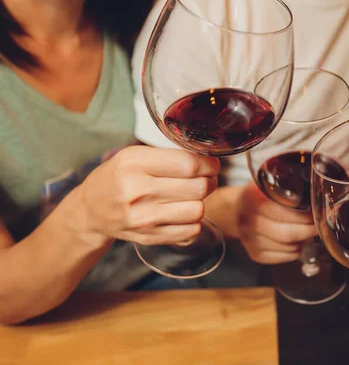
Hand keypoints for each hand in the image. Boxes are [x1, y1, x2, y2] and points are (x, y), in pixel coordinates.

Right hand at [76, 146, 219, 245]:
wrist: (91, 211)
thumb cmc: (117, 178)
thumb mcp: (133, 156)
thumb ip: (168, 156)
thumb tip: (207, 160)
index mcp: (134, 164)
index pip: (188, 164)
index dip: (208, 164)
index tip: (212, 164)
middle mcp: (137, 191)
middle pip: (198, 188)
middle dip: (209, 181)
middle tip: (206, 179)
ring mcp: (143, 218)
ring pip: (198, 210)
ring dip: (201, 202)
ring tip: (192, 196)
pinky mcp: (149, 237)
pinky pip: (191, 230)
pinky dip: (193, 221)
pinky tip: (182, 212)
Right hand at [236, 182, 316, 263]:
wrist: (238, 210)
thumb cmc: (260, 197)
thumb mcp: (269, 186)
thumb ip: (287, 189)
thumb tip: (314, 198)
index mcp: (252, 199)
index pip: (282, 213)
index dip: (303, 216)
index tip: (315, 214)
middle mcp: (248, 220)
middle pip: (287, 234)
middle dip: (307, 231)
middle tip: (316, 226)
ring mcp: (250, 240)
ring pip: (288, 246)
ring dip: (302, 241)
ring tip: (305, 231)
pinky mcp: (255, 254)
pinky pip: (284, 257)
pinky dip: (295, 251)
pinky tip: (295, 242)